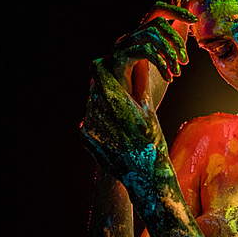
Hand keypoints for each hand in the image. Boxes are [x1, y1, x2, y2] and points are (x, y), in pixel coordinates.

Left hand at [80, 56, 176, 206]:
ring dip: (102, 107)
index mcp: (113, 97)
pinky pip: (89, 123)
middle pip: (95, 87)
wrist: (143, 174)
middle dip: (106, 88)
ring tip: (120, 120)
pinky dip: (99, 124)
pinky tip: (115, 134)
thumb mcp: (149, 110)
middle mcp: (96, 108)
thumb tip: (140, 62)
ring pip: (91, 105)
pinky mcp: (85, 139)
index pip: (98, 68)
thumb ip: (140, 83)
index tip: (111, 67)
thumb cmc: (152, 141)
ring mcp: (89, 125)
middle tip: (120, 96)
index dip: (105, 65)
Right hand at [112, 2, 196, 103]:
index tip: (194, 20)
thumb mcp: (164, 63)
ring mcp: (121, 47)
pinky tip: (168, 78)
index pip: (157, 10)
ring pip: (151, 33)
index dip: (175, 10)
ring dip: (169, 52)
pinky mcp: (118, 59)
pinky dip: (161, 62)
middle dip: (176, 39)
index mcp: (140, 36)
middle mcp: (129, 38)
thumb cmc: (145, 91)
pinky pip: (144, 50)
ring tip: (177, 71)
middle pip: (157, 22)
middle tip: (185, 61)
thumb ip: (172, 43)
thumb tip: (185, 24)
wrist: (129, 113)